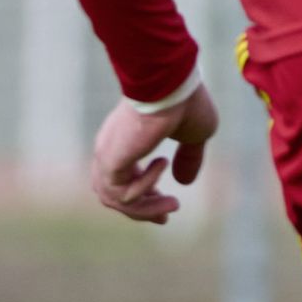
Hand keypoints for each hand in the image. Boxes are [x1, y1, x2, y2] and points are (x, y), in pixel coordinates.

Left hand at [90, 84, 219, 224]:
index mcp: (126, 143)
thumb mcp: (194, 136)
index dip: (145, 199)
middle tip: (166, 218)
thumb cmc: (185, 102)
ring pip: (114, 200)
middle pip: (114, 196)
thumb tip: (184, 182)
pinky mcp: (110, 160)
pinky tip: (162, 165)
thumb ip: (188, 158)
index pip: (123, 181)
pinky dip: (144, 189)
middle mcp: (111, 150)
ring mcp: (107, 155)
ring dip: (144, 209)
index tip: (170, 205)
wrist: (172, 84)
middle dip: (142, 211)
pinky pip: (121, 192)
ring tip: (173, 204)